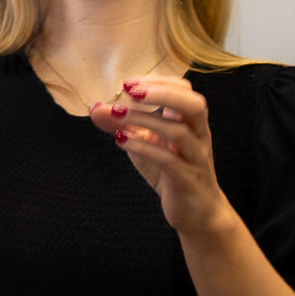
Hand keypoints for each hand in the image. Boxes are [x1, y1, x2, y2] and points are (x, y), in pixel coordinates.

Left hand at [89, 77, 234, 237]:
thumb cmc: (171, 173)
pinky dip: (144, 148)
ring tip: (116, 114)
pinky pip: (169, 161)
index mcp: (190, 122)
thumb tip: (95, 108)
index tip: (127, 83)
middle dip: (162, 93)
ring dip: (146, 119)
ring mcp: (196, 159)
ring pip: (180, 132)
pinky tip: (121, 141)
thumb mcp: (144, 144)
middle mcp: (199, 136)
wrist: (197, 213)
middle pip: (194, 105)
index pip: (184, 89)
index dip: (158, 81)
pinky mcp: (188, 181)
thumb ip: (122, 125)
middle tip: (130, 91)